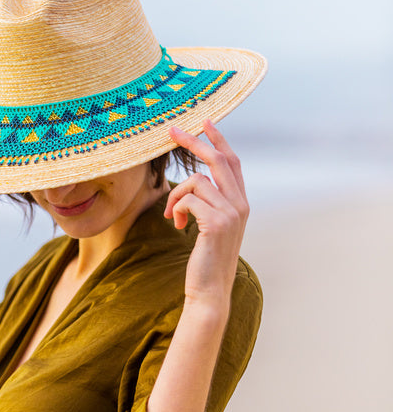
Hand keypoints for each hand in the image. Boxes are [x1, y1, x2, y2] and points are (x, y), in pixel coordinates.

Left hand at [164, 120, 248, 309]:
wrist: (210, 290)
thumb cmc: (206, 261)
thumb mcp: (211, 228)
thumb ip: (209, 205)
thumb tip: (193, 183)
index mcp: (241, 203)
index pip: (232, 162)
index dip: (219, 139)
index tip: (205, 121)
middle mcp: (240, 204)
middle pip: (217, 160)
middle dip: (193, 141)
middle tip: (171, 130)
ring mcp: (231, 213)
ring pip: (196, 181)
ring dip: (176, 196)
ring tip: (173, 216)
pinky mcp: (216, 223)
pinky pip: (188, 198)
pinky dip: (176, 208)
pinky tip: (178, 225)